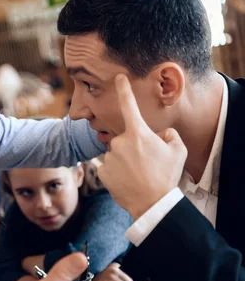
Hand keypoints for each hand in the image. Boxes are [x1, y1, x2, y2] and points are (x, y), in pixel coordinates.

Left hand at [97, 74, 187, 218]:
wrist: (152, 202)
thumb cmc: (166, 175)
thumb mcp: (178, 150)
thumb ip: (168, 135)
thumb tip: (158, 134)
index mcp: (138, 133)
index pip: (129, 106)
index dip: (123, 89)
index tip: (118, 77)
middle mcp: (120, 142)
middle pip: (125, 139)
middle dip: (133, 147)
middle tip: (146, 163)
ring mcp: (109, 157)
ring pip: (116, 154)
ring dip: (125, 160)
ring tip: (138, 174)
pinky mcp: (102, 171)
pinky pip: (109, 167)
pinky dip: (117, 172)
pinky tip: (127, 181)